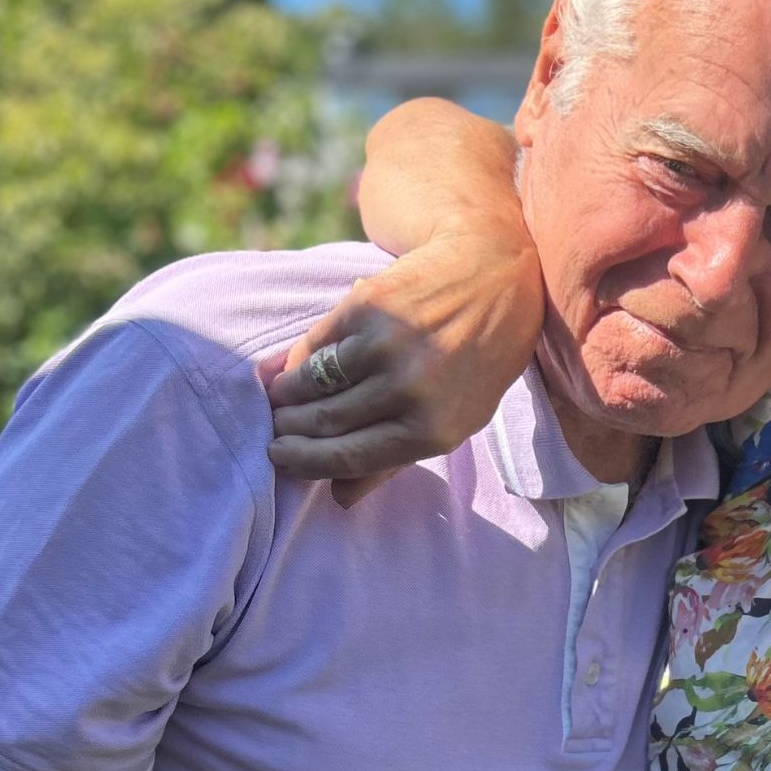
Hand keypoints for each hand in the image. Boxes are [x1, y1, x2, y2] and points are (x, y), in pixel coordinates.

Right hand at [267, 226, 542, 506]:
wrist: (497, 274)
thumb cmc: (481, 355)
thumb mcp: (459, 417)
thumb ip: (398, 459)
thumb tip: (338, 497)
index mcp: (433, 429)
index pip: (349, 457)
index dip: (305, 461)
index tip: (279, 457)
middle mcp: (408, 390)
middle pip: (324, 422)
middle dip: (289, 431)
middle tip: (273, 431)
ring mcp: (385, 346)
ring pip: (312, 384)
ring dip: (286, 396)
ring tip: (278, 401)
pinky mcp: (366, 306)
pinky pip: (317, 343)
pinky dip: (301, 358)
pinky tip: (298, 364)